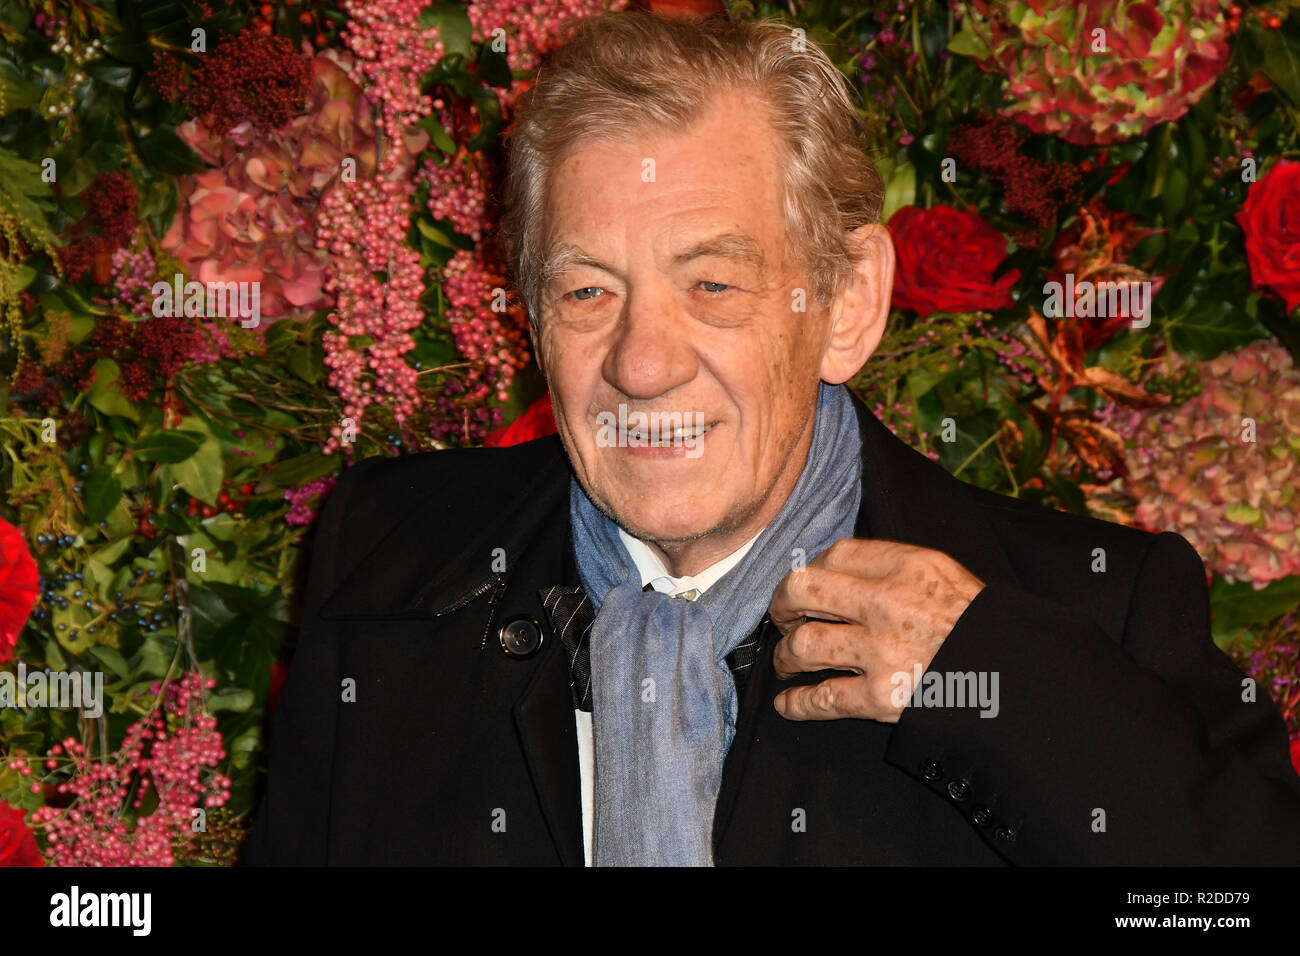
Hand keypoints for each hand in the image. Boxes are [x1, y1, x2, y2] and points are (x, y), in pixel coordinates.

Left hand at [769, 538, 984, 722]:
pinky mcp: (881, 697)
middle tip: (782, 619)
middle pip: (803, 590)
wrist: (1020, 681)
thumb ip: (900, 568)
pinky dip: (798, 705)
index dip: (813, 568)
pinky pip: (823, 699)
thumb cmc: (985, 629)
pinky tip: (788, 705)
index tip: (807, 584)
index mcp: (909, 567)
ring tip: (787, 662)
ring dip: (786, 656)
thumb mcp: (950, 578)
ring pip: (804, 645)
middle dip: (782, 605)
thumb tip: (845, 570)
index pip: (837, 554)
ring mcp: (882, 651)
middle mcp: (888, 604)